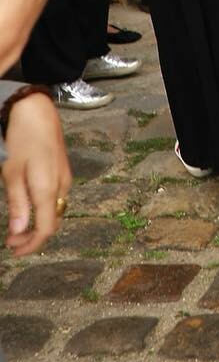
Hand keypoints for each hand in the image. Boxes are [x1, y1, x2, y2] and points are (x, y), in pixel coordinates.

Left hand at [5, 93, 70, 257]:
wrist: (36, 109)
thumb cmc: (21, 138)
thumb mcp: (12, 173)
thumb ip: (17, 204)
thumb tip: (18, 233)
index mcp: (48, 189)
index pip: (45, 229)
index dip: (31, 245)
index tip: (14, 251)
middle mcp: (61, 186)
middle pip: (52, 222)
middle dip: (33, 237)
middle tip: (10, 242)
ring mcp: (64, 177)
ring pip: (54, 211)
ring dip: (37, 223)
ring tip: (17, 227)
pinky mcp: (62, 170)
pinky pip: (56, 198)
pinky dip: (43, 209)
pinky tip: (29, 206)